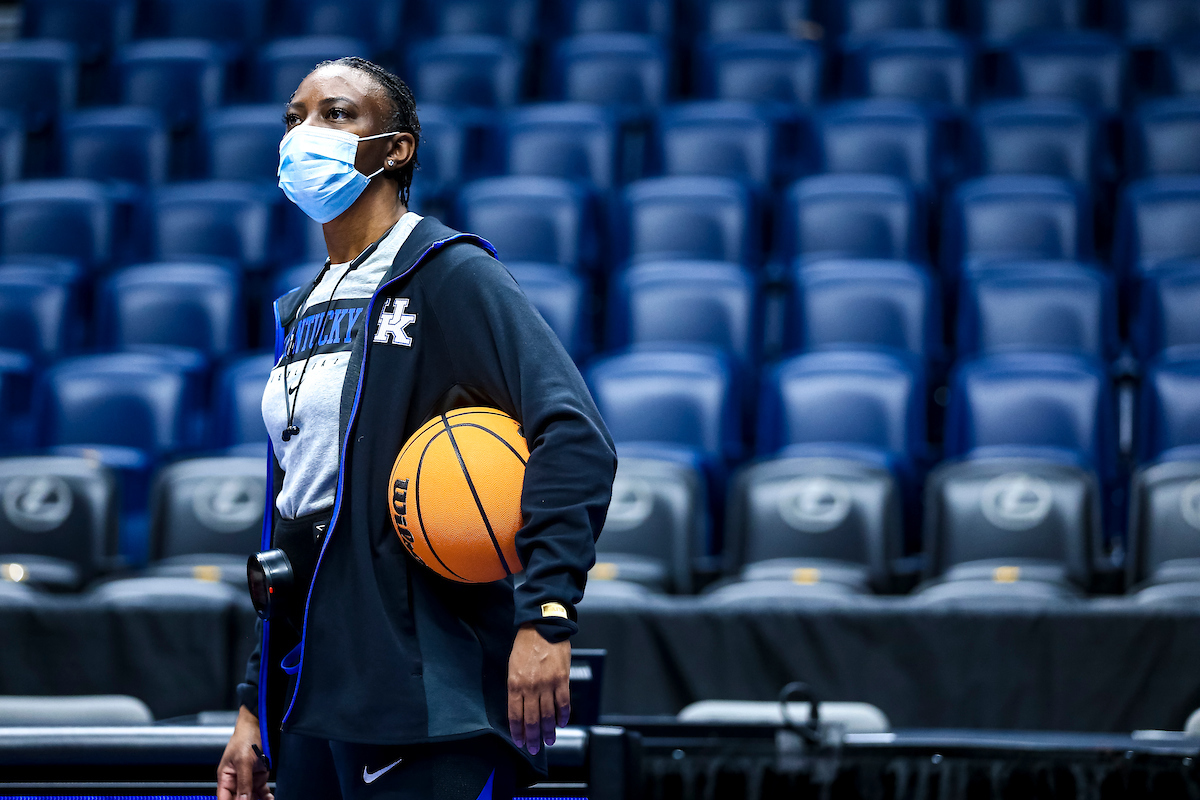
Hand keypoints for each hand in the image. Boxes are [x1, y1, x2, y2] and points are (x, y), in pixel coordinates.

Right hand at [217, 706, 273, 799]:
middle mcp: (236, 779)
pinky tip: (270, 799)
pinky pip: (261, 790)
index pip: (224, 798)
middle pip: (239, 799)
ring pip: (251, 797)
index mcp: (226, 776)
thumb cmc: (246, 736)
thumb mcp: (243, 761)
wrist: (261, 724)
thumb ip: (243, 782)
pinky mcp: (260, 775)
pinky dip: (266, 796)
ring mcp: (249, 777)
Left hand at [507, 623, 570, 754]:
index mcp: (515, 684)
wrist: (542, 627)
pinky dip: (563, 716)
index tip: (520, 742)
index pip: (515, 715)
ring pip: (548, 715)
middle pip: (532, 719)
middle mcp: (530, 688)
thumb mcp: (512, 666)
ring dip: (549, 731)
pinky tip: (562, 723)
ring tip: (549, 741)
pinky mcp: (562, 680)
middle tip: (534, 749)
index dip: (517, 731)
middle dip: (533, 737)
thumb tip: (520, 708)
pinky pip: (563, 703)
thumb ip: (515, 688)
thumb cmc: (525, 646)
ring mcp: (547, 684)